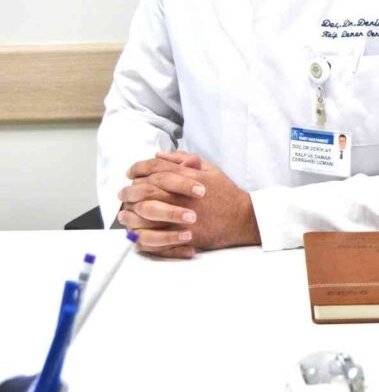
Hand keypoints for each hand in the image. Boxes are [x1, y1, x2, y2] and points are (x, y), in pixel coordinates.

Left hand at [117, 151, 259, 256]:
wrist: (243, 218)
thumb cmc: (226, 193)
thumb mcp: (210, 169)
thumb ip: (184, 159)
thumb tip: (159, 155)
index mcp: (188, 176)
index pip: (155, 167)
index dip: (138, 168)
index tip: (131, 172)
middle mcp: (183, 194)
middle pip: (146, 189)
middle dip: (130, 190)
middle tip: (123, 193)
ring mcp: (183, 215)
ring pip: (146, 212)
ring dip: (131, 212)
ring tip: (124, 213)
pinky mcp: (185, 235)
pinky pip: (156, 236)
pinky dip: (142, 234)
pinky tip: (135, 232)